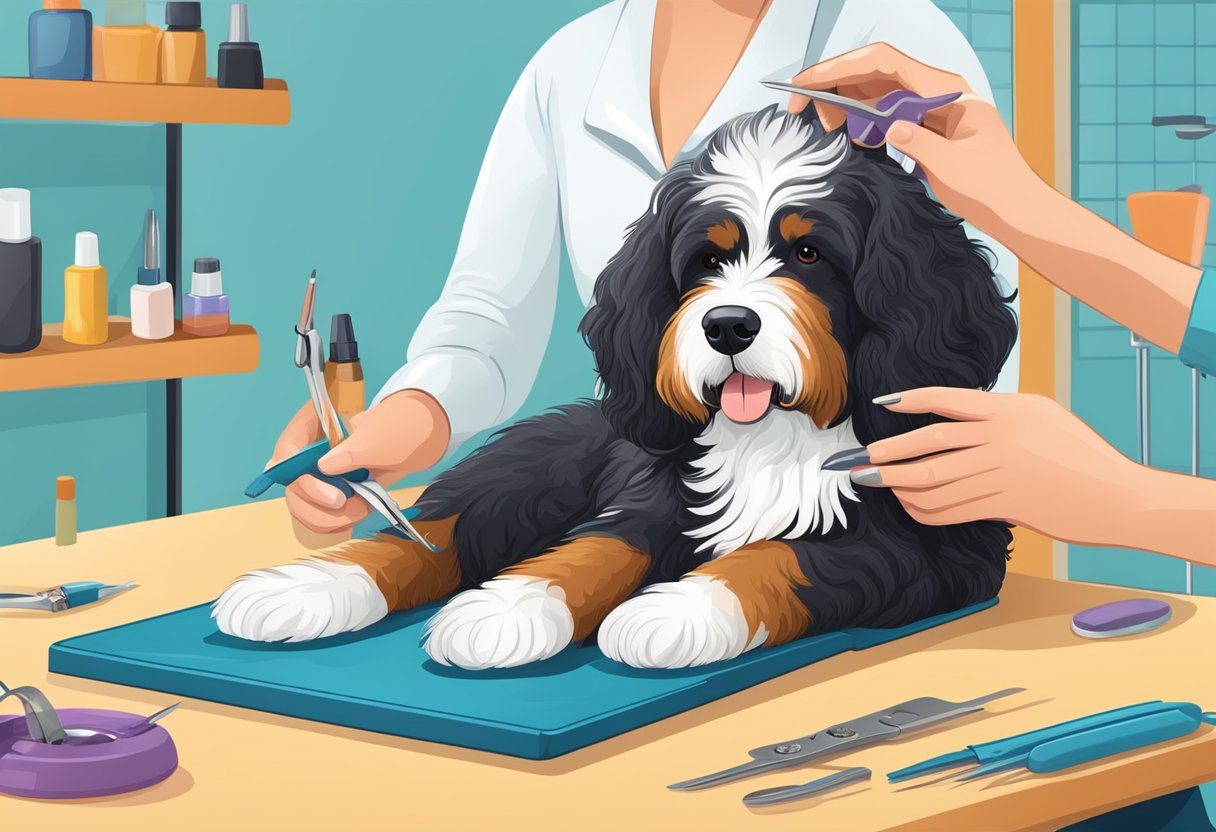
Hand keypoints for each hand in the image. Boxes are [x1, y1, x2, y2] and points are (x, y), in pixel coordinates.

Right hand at [269, 390, 450, 533]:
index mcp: (316, 423)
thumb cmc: (402, 425)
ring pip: (302, 505)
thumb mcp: (382, 434)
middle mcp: (311, 450)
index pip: (288, 449)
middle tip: (345, 503)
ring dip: (328, 518)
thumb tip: (324, 466)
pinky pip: (320, 514)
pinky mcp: (333, 491)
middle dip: (315, 502)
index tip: (330, 495)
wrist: (422, 435)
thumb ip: (354, 449)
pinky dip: (336, 522)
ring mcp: (321, 473)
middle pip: (291, 484)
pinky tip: (357, 515)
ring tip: (360, 510)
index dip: (295, 475)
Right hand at [787, 43, 1038, 231]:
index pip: (884, 63)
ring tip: (827, 127)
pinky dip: (862, 120)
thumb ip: (919, 142)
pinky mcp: (925, 126)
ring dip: (846, 103)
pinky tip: (851, 135)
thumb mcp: (953, 167)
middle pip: (874, 72)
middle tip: (803, 111)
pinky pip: (885, 112)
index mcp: (946, 91)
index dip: (841, 67)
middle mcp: (936, 91)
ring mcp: (930, 107)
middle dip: (834, 84)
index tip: (807, 83)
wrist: (1016, 207)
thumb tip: (887, 127)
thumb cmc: (994, 187)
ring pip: (876, 91)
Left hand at [850, 388, 1141, 544]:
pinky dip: (925, 509)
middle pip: (929, 444)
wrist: (1117, 494)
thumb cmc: (1080, 454)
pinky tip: (909, 507)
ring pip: (935, 479)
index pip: (947, 400)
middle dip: (888, 453)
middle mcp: (1000, 437)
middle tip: (859, 460)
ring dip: (899, 484)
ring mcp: (1001, 472)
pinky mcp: (1005, 504)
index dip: (912, 401)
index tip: (882, 404)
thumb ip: (999, 417)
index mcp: (1008, 409)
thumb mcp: (1042, 417)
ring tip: (876, 484)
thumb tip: (956, 425)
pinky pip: (951, 508)